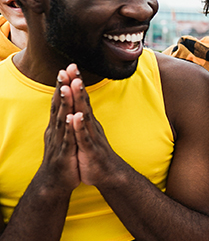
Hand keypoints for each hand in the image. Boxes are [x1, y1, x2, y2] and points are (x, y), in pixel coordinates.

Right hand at [35, 68, 80, 194]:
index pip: (61, 101)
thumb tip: (66, 106)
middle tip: (64, 70)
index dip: (64, 85)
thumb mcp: (63, 136)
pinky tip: (72, 117)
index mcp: (57, 125)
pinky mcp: (64, 153)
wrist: (55, 182)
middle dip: (62, 88)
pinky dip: (69, 127)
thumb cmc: (62, 157)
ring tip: (67, 87)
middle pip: (59, 105)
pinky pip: (68, 138)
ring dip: (65, 103)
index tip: (67, 67)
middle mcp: (55, 130)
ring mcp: (59, 141)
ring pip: (61, 119)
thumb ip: (63, 121)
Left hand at [62, 67, 130, 188]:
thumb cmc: (94, 153)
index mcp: (87, 121)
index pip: (80, 98)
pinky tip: (76, 117)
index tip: (69, 66)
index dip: (74, 83)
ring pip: (84, 115)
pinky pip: (84, 136)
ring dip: (79, 100)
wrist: (108, 174)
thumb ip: (82, 118)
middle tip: (72, 67)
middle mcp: (90, 125)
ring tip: (74, 84)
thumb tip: (78, 104)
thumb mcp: (85, 133)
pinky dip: (80, 126)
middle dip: (76, 84)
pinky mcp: (91, 149)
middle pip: (83, 101)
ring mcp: (91, 136)